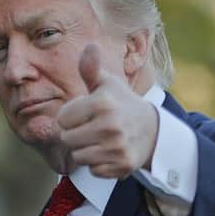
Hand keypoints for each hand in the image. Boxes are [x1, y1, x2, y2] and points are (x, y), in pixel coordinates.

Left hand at [57, 44, 158, 177]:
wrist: (152, 130)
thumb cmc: (121, 103)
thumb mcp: (107, 83)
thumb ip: (91, 68)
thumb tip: (90, 45)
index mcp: (102, 103)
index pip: (62, 119)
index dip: (70, 117)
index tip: (85, 114)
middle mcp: (110, 125)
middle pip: (67, 140)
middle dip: (76, 135)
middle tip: (93, 129)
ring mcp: (117, 147)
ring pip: (78, 156)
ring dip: (86, 150)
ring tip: (101, 140)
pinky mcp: (122, 165)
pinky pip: (93, 170)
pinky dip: (99, 164)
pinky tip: (110, 153)